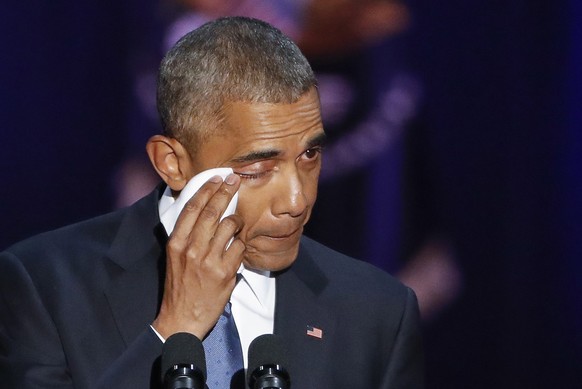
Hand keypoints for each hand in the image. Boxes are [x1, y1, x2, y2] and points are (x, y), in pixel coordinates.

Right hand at [152, 173, 243, 339]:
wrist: (181, 319)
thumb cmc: (179, 287)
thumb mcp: (174, 258)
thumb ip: (186, 237)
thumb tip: (202, 213)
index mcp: (176, 243)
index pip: (191, 208)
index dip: (205, 190)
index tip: (215, 179)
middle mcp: (191, 249)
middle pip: (212, 211)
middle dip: (225, 192)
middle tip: (234, 181)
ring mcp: (208, 260)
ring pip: (229, 226)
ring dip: (237, 220)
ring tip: (238, 221)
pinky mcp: (224, 272)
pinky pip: (239, 247)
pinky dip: (241, 243)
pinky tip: (238, 246)